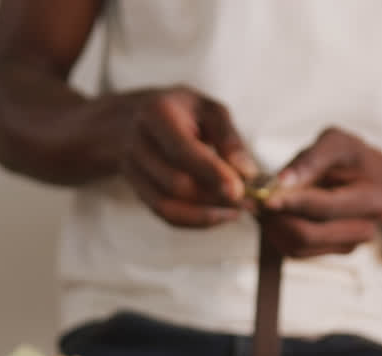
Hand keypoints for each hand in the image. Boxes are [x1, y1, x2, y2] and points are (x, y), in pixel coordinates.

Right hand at [121, 86, 257, 227]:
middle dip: (215, 196)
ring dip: (207, 213)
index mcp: (157, 114)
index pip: (182, 151)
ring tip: (237, 210)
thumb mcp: (208, 108)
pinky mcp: (137, 191)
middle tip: (250, 200)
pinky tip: (219, 214)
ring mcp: (132, 170)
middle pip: (175, 183)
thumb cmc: (180, 110)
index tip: (239, 190)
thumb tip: (246, 173)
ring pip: (168, 205)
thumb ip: (228, 138)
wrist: (131, 117)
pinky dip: (196, 220)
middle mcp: (138, 143)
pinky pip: (165, 215)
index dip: (212, 173)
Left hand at [259, 128, 381, 257]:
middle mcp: (363, 230)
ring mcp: (347, 246)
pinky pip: (295, 251)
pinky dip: (277, 233)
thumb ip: (311, 159)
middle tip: (253, 200)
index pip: (324, 208)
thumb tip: (282, 182)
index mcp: (371, 199)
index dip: (291, 203)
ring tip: (262, 202)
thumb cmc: (351, 158)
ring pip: (297, 247)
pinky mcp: (330, 252)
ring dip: (272, 227)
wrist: (369, 180)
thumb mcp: (337, 143)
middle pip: (307, 235)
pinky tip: (273, 213)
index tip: (264, 197)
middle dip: (275, 218)